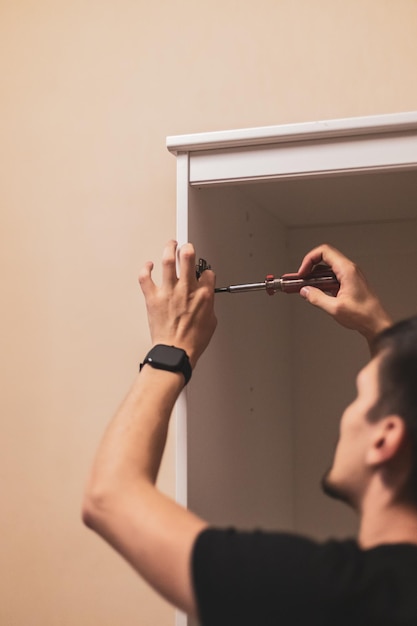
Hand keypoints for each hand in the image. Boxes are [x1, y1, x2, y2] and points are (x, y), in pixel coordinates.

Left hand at [138, 240, 216, 368]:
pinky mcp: (153, 297)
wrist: (176, 351)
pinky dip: (146, 268)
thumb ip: (208, 306)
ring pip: (168, 261)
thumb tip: (206, 301)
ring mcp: (168, 291)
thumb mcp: (211, 322)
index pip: (207, 273)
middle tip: (186, 247)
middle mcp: (186, 289)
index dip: (205, 272)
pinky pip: (146, 277)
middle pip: (188, 257)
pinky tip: (149, 265)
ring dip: (169, 249)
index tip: (202, 274)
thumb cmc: (192, 341)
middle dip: (188, 248)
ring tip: (171, 245)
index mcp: (203, 295)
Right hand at [297, 244, 391, 342]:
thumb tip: (305, 291)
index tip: (302, 273)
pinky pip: (332, 277)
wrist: (376, 323)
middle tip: (301, 279)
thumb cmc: (363, 315)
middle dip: (310, 268)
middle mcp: (349, 269)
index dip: (309, 259)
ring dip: (315, 276)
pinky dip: (322, 282)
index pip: (324, 252)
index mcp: (347, 270)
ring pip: (328, 268)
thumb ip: (316, 298)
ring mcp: (350, 276)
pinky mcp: (350, 283)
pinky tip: (318, 293)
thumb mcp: (334, 308)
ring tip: (307, 287)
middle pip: (325, 258)